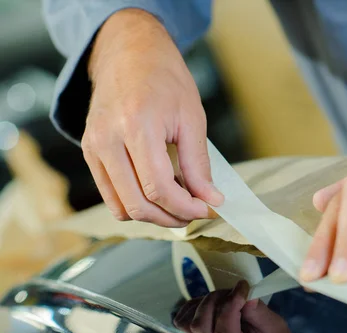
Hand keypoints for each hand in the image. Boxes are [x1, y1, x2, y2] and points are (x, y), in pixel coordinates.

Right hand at [82, 9, 222, 227]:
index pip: (159, 188)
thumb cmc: (164, 78)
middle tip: (195, 212)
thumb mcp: (192, 118)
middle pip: (138, 204)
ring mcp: (93, 147)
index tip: (207, 209)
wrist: (129, 52)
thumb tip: (210, 200)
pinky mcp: (88, 152)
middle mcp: (107, 139)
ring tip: (178, 206)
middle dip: (172, 217)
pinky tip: (158, 195)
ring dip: (153, 216)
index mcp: (136, 126)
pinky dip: (135, 204)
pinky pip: (110, 195)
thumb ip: (198, 165)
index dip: (186, 207)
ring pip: (121, 207)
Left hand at [173, 281, 294, 332]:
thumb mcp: (275, 327)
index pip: (224, 331)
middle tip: (233, 293)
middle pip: (201, 326)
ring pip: (187, 324)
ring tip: (222, 299)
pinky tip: (210, 304)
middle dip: (215, 301)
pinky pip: (181, 322)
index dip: (230, 304)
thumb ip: (259, 312)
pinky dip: (192, 307)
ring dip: (203, 304)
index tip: (243, 288)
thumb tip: (244, 295)